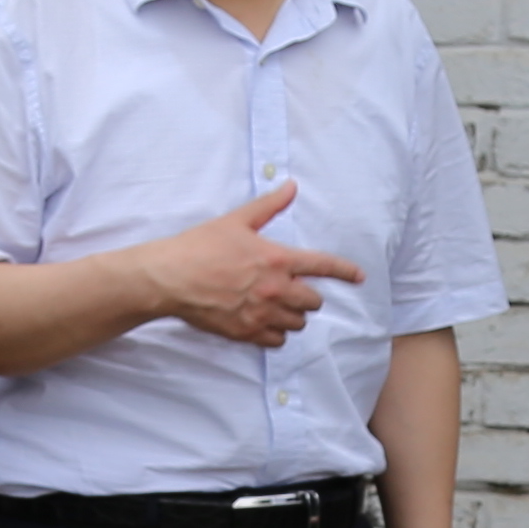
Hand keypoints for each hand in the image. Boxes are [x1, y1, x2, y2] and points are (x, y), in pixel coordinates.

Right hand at [152, 179, 362, 348]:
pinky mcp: (246, 332)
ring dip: (293, 315)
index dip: (346, 272)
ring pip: (297, 323)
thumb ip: (269, 206)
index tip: (359, 277)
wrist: (170, 277)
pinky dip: (276, 334)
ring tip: (277, 306)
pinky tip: (264, 322)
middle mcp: (274, 288)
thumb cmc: (200, 246)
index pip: (323, 266)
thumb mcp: (237, 220)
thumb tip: (291, 186)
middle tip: (292, 289)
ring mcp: (261, 313)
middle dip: (308, 296)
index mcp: (276, 258)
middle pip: (313, 301)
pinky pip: (277, 341)